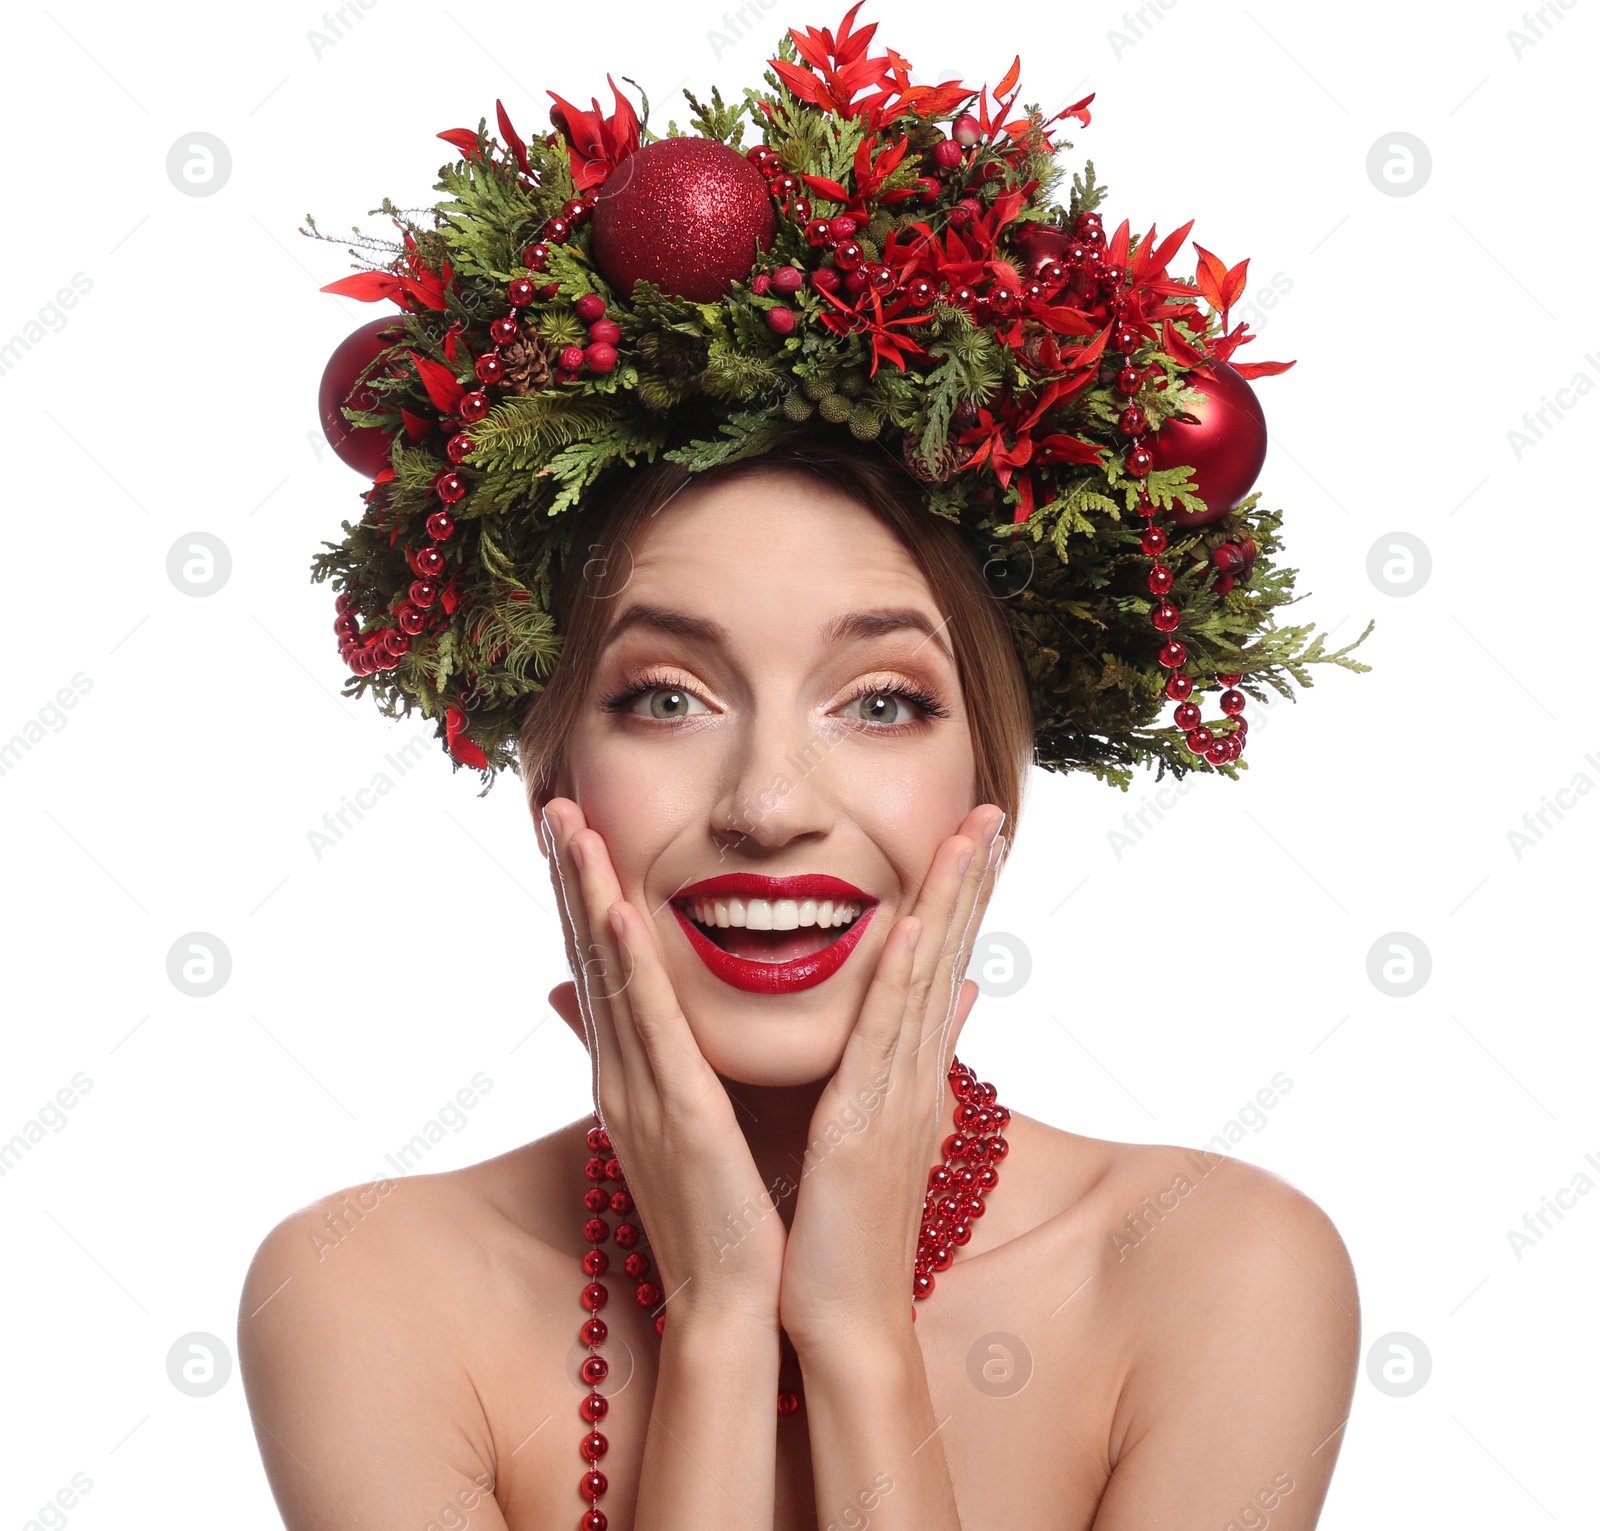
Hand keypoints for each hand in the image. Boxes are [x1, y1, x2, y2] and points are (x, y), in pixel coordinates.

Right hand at [539, 797, 786, 1331]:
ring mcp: (642, 1092)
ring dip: (587, 898)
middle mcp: (626, 1073)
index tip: (577, 832)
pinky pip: (649, 1030)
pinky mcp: (677, 1114)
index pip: (606, 968)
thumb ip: (689, 1066)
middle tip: (553, 805)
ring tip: (569, 829)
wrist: (735, 1302)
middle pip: (591, 958)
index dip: (587, 897)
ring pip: (609, 976)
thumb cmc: (728, 1213)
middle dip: (573, 880)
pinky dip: (628, 968)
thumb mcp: (698, 1124)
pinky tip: (616, 912)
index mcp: (639, 1073)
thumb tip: (691, 1027)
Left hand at [776, 803, 1006, 1355]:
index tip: (973, 840)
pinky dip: (900, 960)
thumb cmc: (837, 1234)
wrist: (841, 1319)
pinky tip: (904, 909)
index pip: (938, 970)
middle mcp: (914, 1072)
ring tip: (974, 830)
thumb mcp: (862, 1139)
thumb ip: (877, 1077)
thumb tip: (897, 1043)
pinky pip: (885, 1019)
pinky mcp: (866, 1112)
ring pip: (930, 971)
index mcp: (905, 1075)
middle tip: (991, 812)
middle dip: (970, 880)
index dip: (959, 903)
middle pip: (949, 955)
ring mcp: (898, 1089)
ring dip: (952, 896)